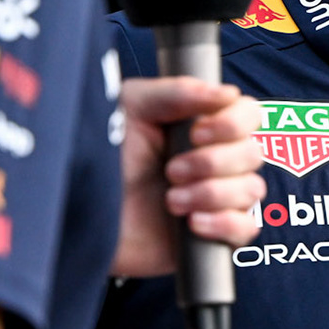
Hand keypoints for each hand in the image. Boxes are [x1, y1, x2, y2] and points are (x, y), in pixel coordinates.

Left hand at [112, 77, 266, 277]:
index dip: (233, 123)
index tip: (199, 132)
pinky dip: (223, 224)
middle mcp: (212, 160)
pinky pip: (245, 230)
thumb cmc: (98, 155)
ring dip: (211, 194)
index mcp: (199, 126)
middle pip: (253, 154)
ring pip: (250, 191)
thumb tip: (226, 93)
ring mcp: (212, 199)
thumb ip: (179, 91)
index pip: (248, 115)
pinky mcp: (209, 237)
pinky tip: (192, 223)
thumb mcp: (132, 106)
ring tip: (171, 200)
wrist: (76, 210)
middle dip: (213, 163)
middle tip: (171, 170)